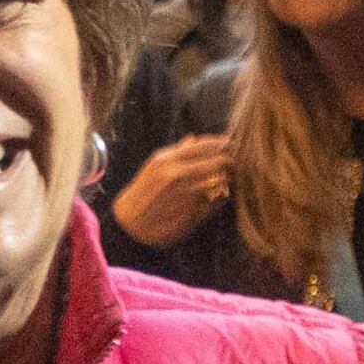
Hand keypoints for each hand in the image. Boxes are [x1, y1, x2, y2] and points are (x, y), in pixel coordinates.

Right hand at [112, 131, 233, 248]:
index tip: (231, 146)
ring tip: (225, 182)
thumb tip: (193, 138)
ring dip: (227, 181)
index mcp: (168, 160)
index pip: (207, 145)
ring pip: (223, 181)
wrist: (130, 224)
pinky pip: (219, 201)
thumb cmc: (143, 193)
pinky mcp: (194, 213)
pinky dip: (222, 198)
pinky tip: (218, 198)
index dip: (224, 144)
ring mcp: (187, 195)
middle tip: (233, 166)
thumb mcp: (154, 168)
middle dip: (231, 163)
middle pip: (220, 162)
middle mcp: (178, 174)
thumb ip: (176, 152)